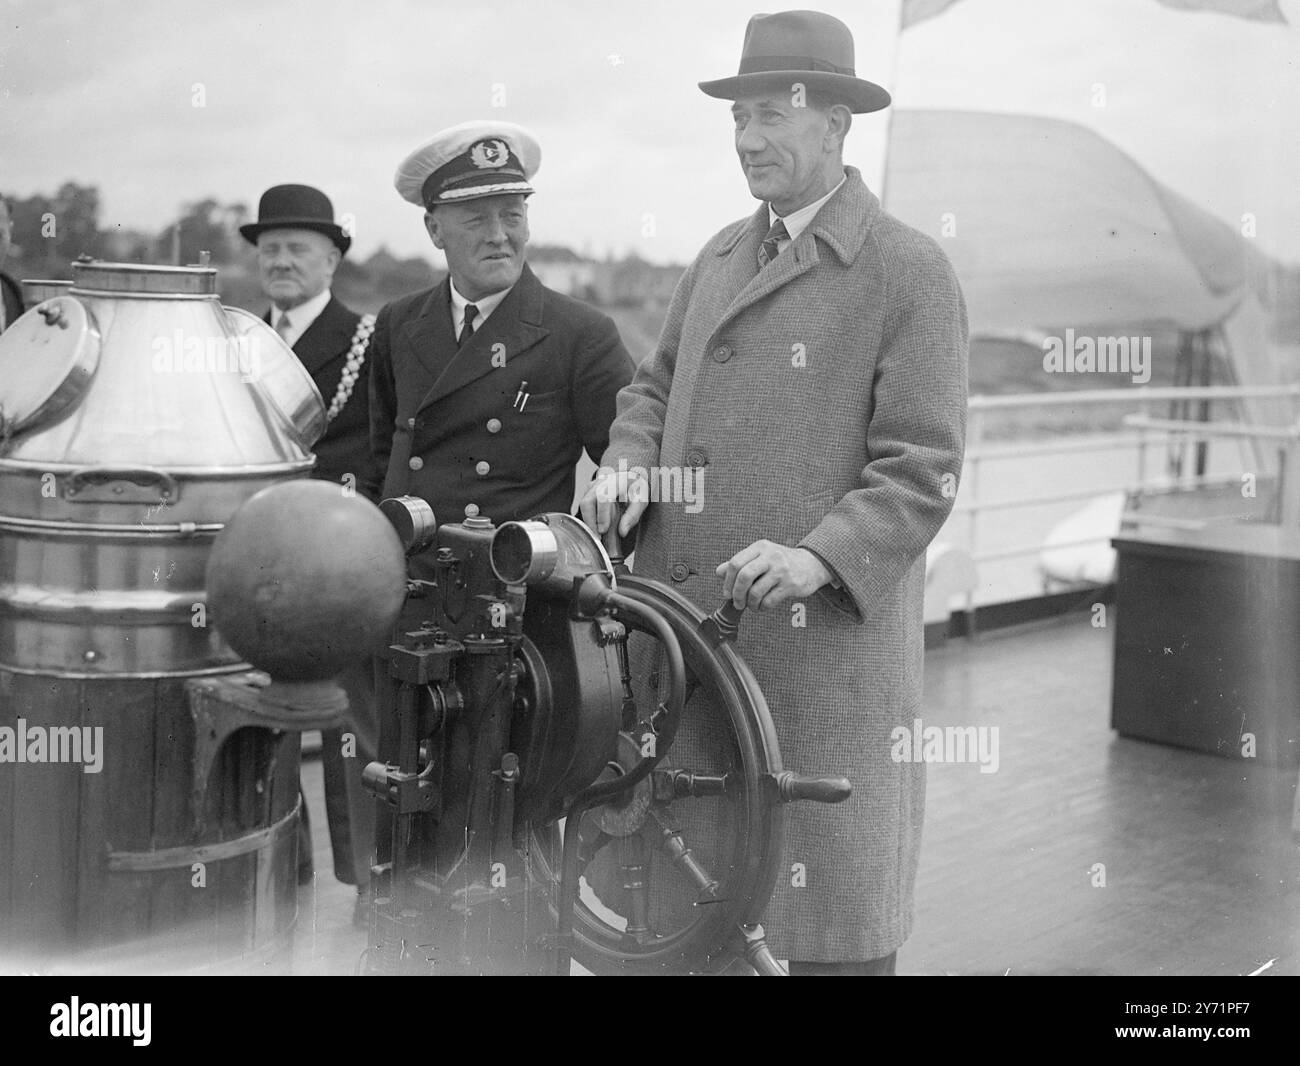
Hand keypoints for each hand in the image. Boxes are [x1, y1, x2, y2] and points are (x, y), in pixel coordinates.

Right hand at [579, 466, 649, 537]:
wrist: (632, 477)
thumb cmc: (636, 489)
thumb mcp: (641, 502)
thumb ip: (632, 516)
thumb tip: (622, 532)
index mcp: (616, 482)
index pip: (603, 497)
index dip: (601, 515)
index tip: (603, 531)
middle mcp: (601, 482)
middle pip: (587, 501)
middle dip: (590, 521)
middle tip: (597, 537)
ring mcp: (593, 485)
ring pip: (583, 504)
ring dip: (588, 521)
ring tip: (597, 534)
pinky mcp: (588, 491)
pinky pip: (584, 506)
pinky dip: (589, 517)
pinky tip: (597, 526)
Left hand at [716, 541, 832, 609]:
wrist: (811, 565)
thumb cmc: (781, 562)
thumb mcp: (761, 556)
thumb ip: (740, 563)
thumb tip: (719, 572)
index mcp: (760, 547)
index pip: (736, 563)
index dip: (727, 581)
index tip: (726, 593)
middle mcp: (771, 556)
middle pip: (744, 576)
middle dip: (737, 594)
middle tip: (737, 603)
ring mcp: (782, 570)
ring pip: (756, 591)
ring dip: (750, 603)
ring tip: (751, 605)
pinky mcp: (791, 584)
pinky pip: (769, 600)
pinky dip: (762, 607)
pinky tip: (763, 606)